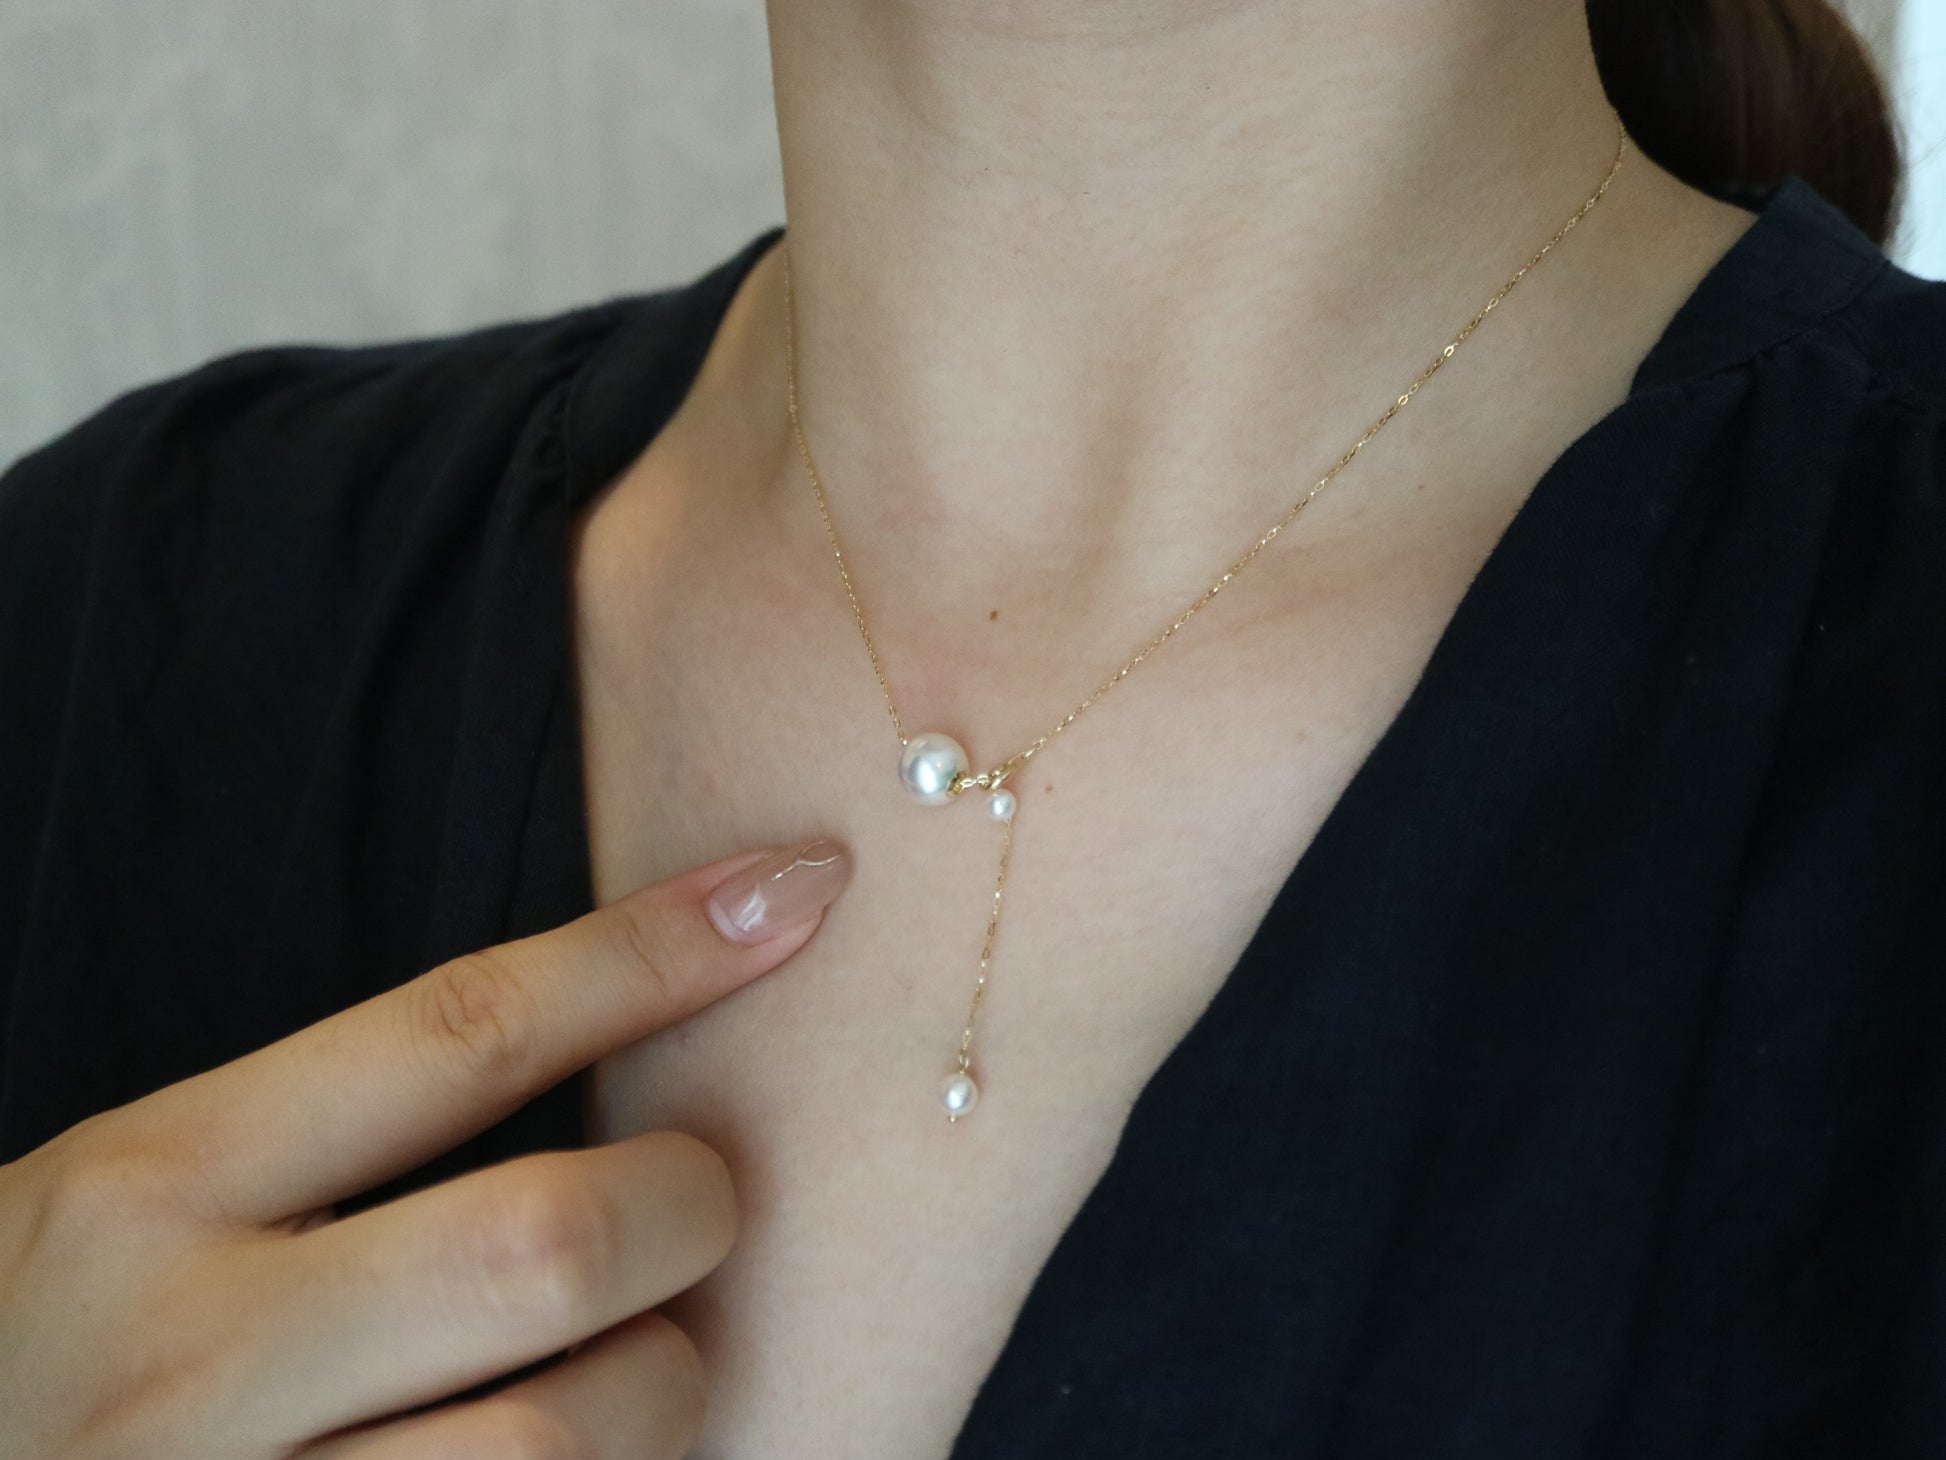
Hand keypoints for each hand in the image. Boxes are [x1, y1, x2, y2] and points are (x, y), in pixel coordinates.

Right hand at [0, 838, 852, 1458]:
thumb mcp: (127, 1207)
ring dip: (657, 1392)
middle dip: (683, 1210)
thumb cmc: (41, 1355)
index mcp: (150, 1193)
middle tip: (687, 1208)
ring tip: (631, 1368)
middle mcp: (188, 1358)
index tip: (790, 894)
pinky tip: (577, 1459)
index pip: (458, 1034)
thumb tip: (601, 1061)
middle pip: (548, 1244)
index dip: (651, 955)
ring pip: (565, 1439)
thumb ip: (324, 1146)